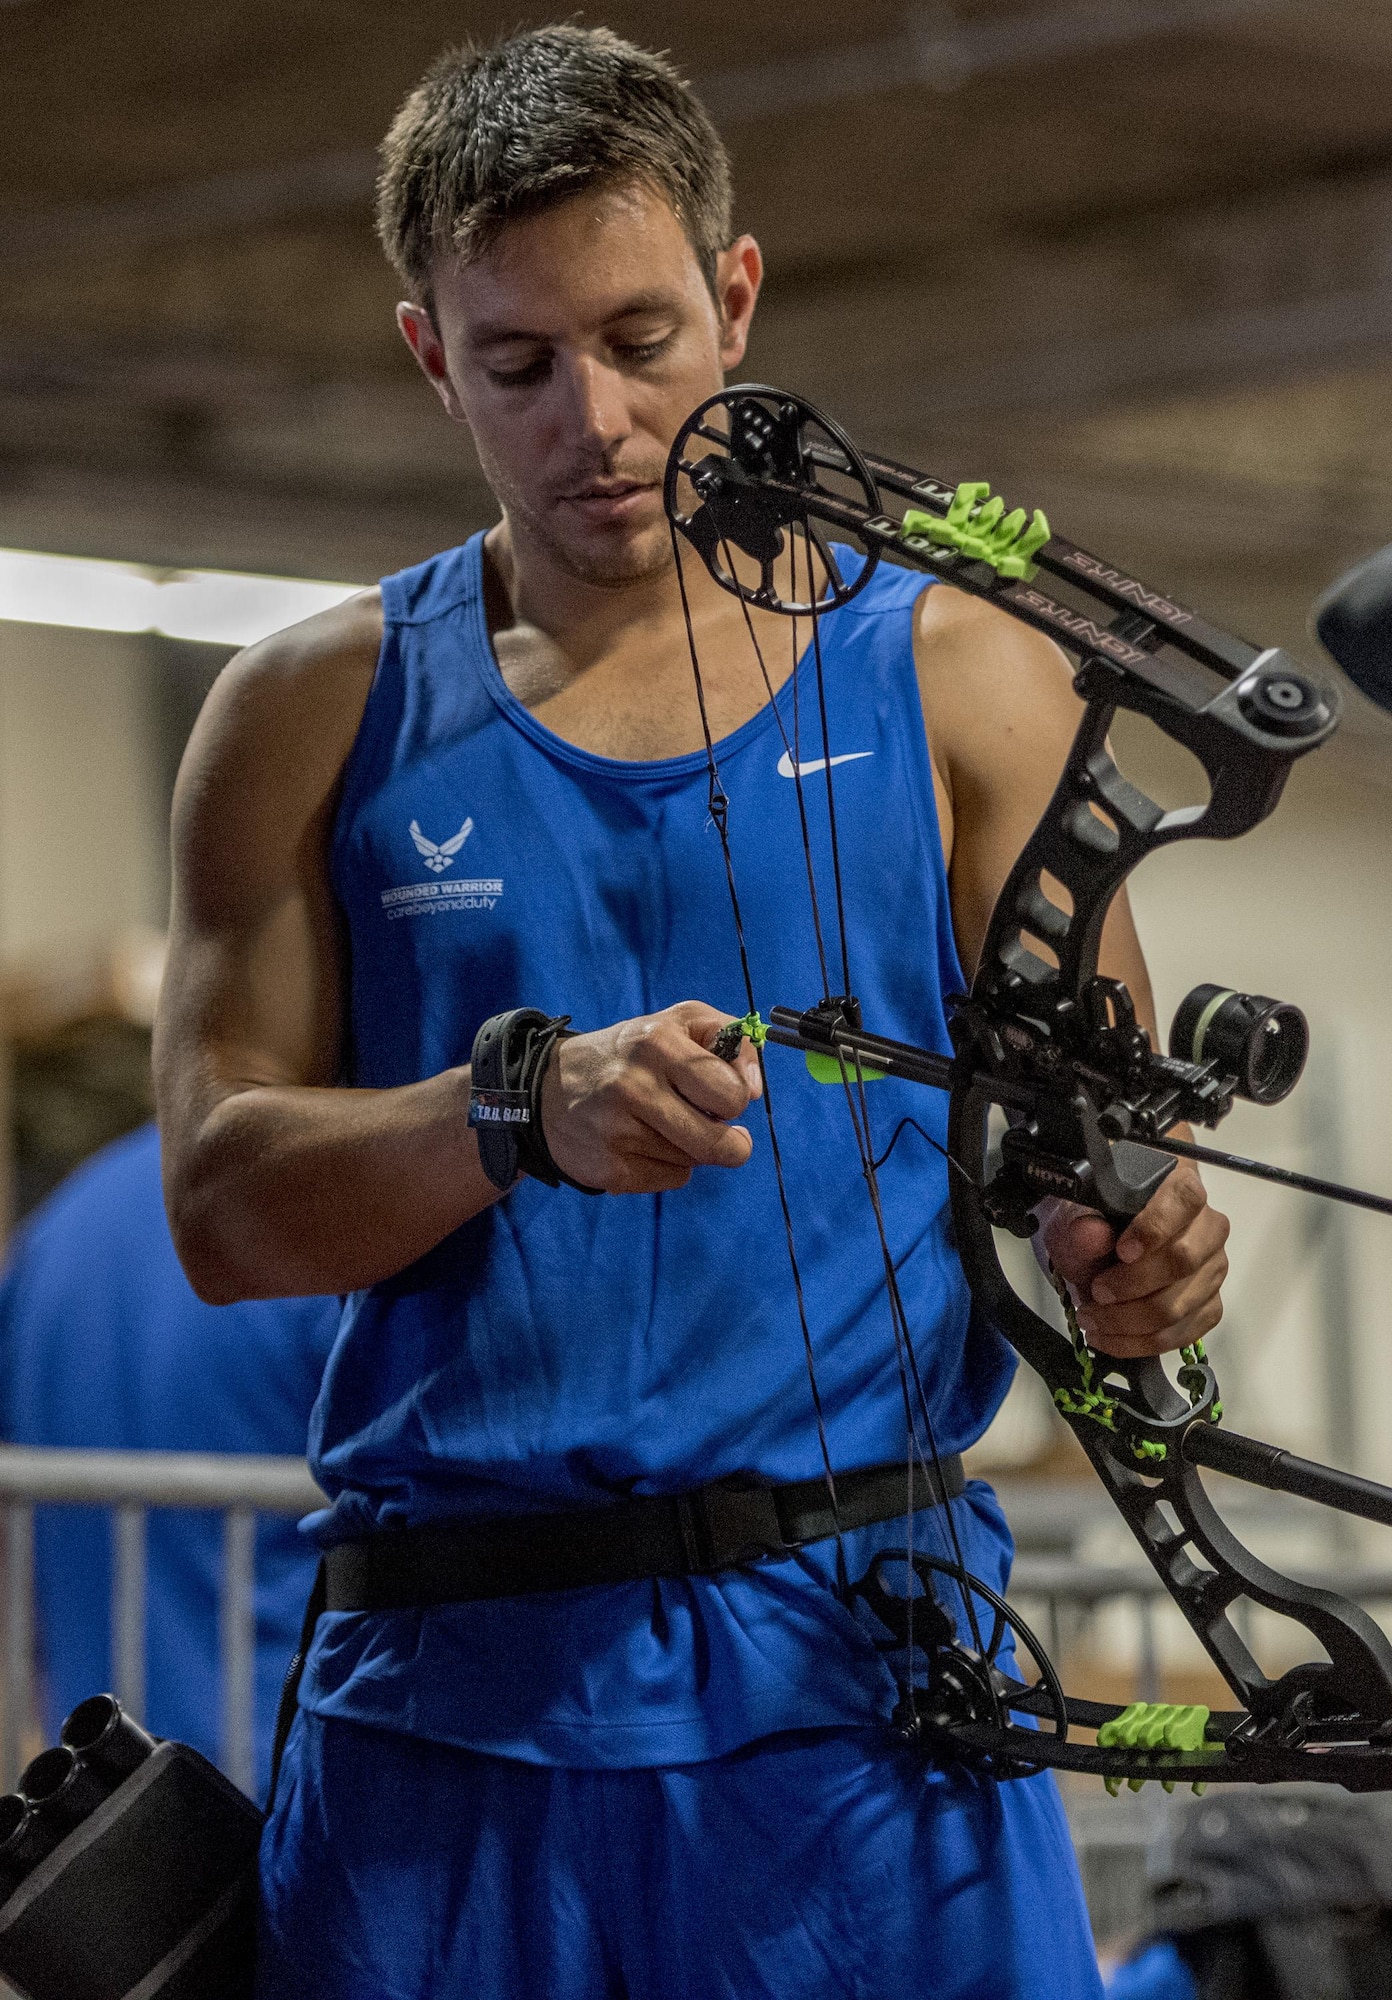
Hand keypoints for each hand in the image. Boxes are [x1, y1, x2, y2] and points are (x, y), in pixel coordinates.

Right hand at [536, 1002, 763, 1193]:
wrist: (547, 1089)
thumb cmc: (630, 1054)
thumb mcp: (679, 1023)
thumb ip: (731, 1039)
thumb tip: (754, 1089)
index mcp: (656, 1042)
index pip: (732, 1094)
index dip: (737, 1097)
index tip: (723, 1093)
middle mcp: (633, 1086)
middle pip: (719, 1144)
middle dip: (730, 1141)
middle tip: (717, 1127)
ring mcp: (618, 1132)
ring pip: (695, 1161)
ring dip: (692, 1148)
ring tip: (661, 1123)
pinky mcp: (610, 1170)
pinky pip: (672, 1179)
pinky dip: (668, 1166)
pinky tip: (642, 1143)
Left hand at [1038, 1162, 1229, 1359]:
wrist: (1098, 1250)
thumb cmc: (1094, 1224)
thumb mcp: (1076, 1216)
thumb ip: (1084, 1225)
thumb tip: (1093, 1236)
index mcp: (1179, 1183)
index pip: (1185, 1198)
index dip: (1155, 1226)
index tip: (1121, 1251)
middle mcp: (1209, 1225)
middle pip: (1185, 1259)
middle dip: (1133, 1284)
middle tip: (1096, 1292)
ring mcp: (1214, 1267)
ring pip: (1182, 1304)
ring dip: (1130, 1321)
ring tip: (1092, 1320)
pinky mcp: (1209, 1304)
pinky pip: (1185, 1333)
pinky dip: (1142, 1342)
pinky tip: (1110, 1339)